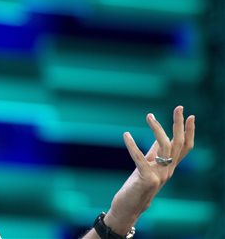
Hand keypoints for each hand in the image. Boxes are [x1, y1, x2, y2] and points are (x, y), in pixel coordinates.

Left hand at [104, 105, 195, 233]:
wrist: (129, 207)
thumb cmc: (137, 185)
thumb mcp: (148, 165)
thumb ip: (154, 153)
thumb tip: (158, 136)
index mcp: (169, 166)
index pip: (184, 147)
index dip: (189, 131)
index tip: (190, 115)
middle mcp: (168, 170)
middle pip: (178, 144)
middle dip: (179, 124)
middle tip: (179, 107)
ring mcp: (159, 176)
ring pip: (164, 148)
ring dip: (157, 129)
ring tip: (149, 115)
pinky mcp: (146, 179)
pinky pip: (140, 158)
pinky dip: (132, 145)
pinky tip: (126, 135)